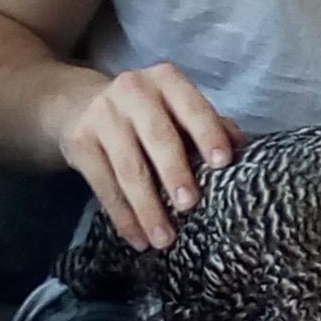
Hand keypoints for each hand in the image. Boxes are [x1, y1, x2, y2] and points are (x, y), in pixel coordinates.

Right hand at [59, 62, 245, 250]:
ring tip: (164, 240)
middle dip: (175, 173)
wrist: (76, 104)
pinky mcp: (79, 142)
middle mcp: (134, 91)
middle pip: (158, 137)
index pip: (192, 107)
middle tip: (190, 205)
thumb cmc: (146, 113)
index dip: (208, 134)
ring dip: (148, 208)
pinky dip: (122, 217)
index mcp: (167, 80)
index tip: (222, 164)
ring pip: (129, 168)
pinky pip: (104, 186)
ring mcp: (102, 115)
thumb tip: (244, 147)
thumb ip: (207, 124)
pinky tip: (137, 239)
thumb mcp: (175, 108)